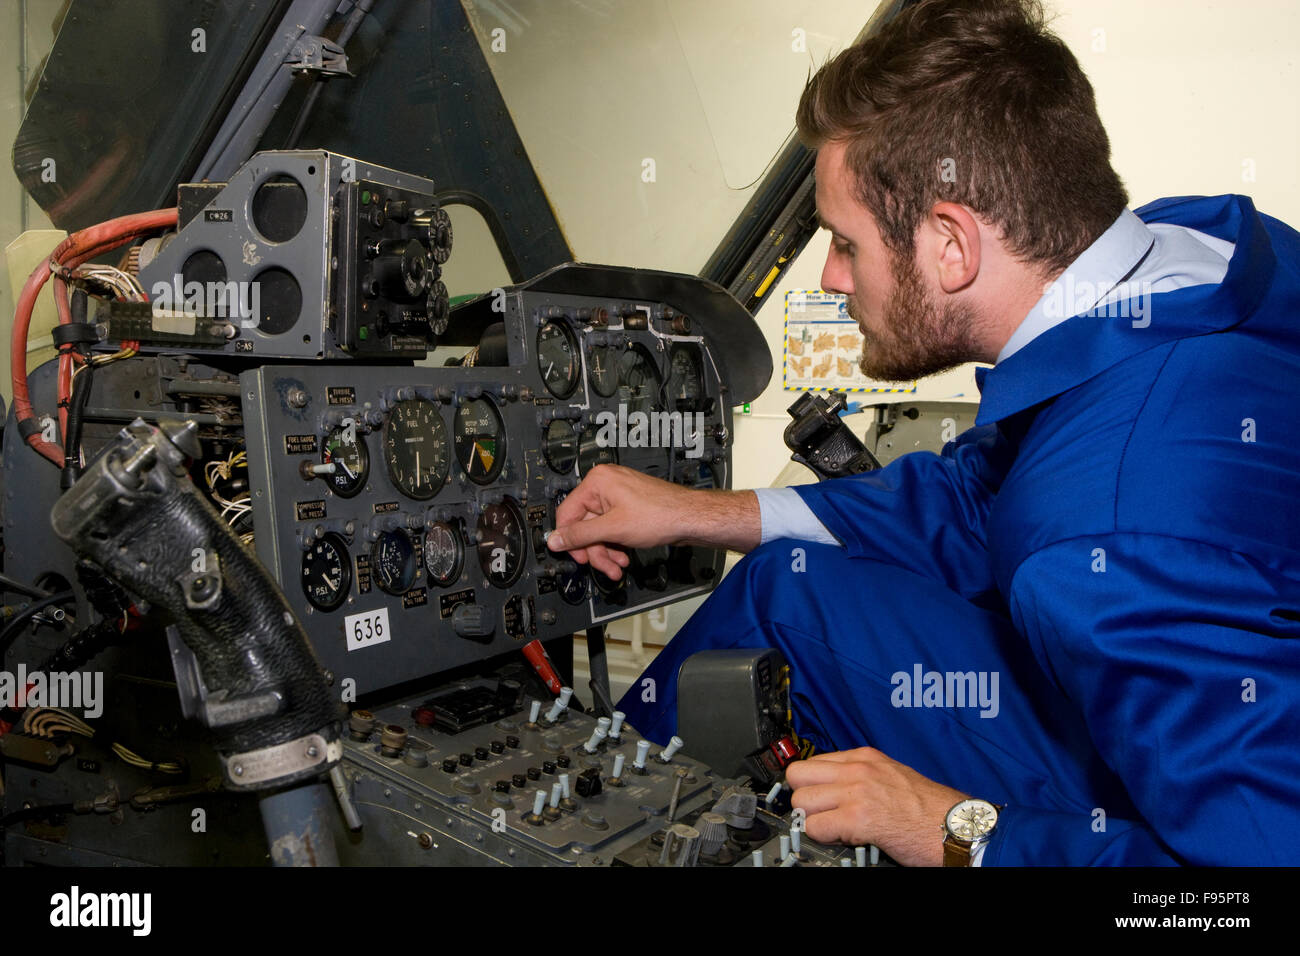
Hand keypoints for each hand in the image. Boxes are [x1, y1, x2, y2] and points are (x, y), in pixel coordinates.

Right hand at [546, 464, 693, 578]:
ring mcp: (617, 496)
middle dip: (594, 550)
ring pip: (599, 530)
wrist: (690, 518)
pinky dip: (615, 544)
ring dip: (605, 551)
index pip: (567, 513)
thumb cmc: (661, 514)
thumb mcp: (613, 529)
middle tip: (603, 566)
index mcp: (597, 482)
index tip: (574, 557)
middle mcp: (605, 485)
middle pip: (585, 525)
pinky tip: (622, 556)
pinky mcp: (628, 506)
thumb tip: (555, 539)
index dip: (569, 539)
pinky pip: (612, 528)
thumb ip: (580, 535)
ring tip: (616, 566)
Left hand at [785, 747, 966, 865]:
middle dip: (804, 798)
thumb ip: (861, 776)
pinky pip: (815, 827)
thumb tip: (833, 788)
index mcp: (864, 757)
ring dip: (813, 819)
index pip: (811, 762)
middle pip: (797, 776)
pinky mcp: (859, 818)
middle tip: (821, 814)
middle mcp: (857, 769)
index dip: (811, 785)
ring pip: (802, 801)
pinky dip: (824, 837)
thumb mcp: (891, 775)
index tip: (817, 799)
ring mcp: (856, 792)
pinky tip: (844, 838)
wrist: (954, 826)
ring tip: (834, 827)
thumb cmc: (929, 808)